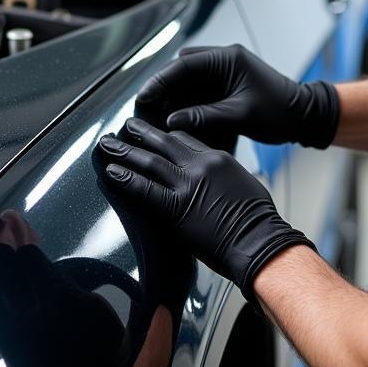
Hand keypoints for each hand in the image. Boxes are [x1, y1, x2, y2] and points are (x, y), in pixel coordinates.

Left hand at [96, 119, 314, 299]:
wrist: (260, 241)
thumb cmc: (258, 219)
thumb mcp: (243, 182)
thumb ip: (224, 174)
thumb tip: (214, 178)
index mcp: (217, 158)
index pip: (184, 138)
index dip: (165, 133)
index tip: (154, 133)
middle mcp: (200, 165)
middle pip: (163, 142)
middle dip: (141, 132)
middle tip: (126, 125)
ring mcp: (187, 185)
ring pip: (149, 161)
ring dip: (125, 151)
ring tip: (107, 143)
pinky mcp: (176, 208)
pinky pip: (145, 189)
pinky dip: (126, 179)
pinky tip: (112, 172)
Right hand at [136, 44, 339, 149]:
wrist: (304, 116)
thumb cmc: (278, 113)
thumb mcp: (240, 116)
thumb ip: (204, 116)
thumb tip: (172, 120)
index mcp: (228, 58)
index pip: (184, 64)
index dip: (160, 81)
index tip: (144, 96)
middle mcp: (224, 58)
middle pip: (182, 68)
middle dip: (163, 86)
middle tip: (146, 106)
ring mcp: (225, 69)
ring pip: (188, 77)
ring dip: (173, 93)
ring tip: (157, 112)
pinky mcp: (226, 82)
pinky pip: (198, 87)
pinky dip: (186, 99)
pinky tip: (176, 114)